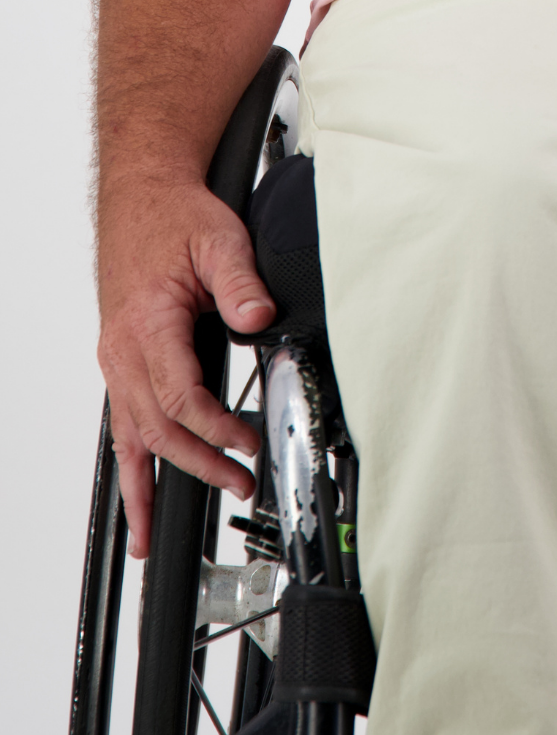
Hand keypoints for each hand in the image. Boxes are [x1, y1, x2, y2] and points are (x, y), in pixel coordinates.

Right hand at [97, 173, 276, 556]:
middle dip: (198, 464)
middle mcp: (124, 350)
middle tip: (239, 484)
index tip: (249, 441)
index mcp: (148, 324)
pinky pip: (120, 426)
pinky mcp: (121, 363)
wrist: (143, 198)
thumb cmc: (176, 218)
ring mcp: (117, 360)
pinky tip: (133, 504)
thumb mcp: (220, 239)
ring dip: (149, 485)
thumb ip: (242, 283)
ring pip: (130, 437)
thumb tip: (260, 318)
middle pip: (157, 428)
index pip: (181, 396)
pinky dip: (127, 470)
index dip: (217, 428)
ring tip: (156, 536)